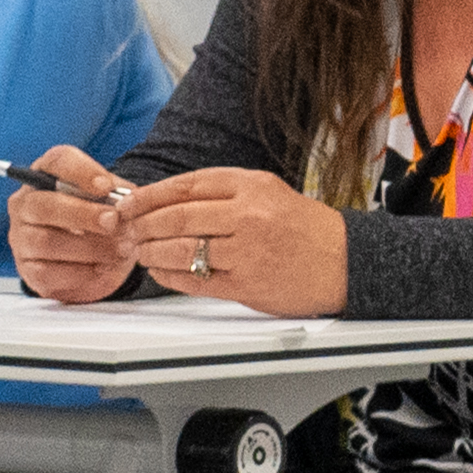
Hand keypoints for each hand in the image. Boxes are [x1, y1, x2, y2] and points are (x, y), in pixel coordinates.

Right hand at [7, 145, 138, 305]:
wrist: (91, 261)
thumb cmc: (99, 222)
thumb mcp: (112, 202)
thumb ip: (120, 195)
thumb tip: (130, 200)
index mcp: (48, 176)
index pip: (57, 161)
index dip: (81, 172)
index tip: (106, 187)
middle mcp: (26, 204)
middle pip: (43, 205)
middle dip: (83, 214)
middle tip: (114, 222)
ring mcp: (22, 238)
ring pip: (46, 242)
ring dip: (90, 247)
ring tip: (121, 249)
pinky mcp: (28, 270)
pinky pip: (48, 272)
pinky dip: (81, 272)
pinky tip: (104, 268)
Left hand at [105, 164, 344, 318]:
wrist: (347, 262)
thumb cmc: (307, 228)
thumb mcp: (269, 192)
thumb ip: (224, 192)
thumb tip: (169, 199)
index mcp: (253, 186)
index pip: (186, 186)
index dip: (149, 195)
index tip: (128, 202)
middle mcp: (249, 216)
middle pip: (177, 218)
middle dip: (142, 225)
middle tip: (125, 229)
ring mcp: (247, 252)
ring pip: (181, 250)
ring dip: (151, 251)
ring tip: (139, 251)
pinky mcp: (247, 285)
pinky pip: (195, 280)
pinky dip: (170, 275)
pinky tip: (160, 271)